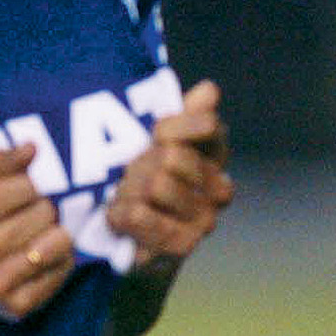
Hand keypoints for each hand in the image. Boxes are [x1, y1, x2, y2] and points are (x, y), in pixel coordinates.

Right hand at [0, 142, 74, 322]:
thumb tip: (33, 150)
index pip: (27, 187)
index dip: (26, 185)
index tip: (16, 193)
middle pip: (45, 213)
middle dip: (41, 208)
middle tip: (27, 214)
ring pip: (60, 241)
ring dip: (53, 232)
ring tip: (36, 233)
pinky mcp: (14, 307)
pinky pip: (62, 270)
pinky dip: (59, 259)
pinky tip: (39, 256)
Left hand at [106, 79, 233, 271]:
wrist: (132, 240)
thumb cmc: (144, 178)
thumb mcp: (157, 142)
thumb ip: (183, 115)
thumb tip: (209, 89)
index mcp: (216, 155)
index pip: (208, 125)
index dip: (172, 126)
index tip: (154, 134)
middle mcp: (219, 188)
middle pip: (175, 156)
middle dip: (141, 162)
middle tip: (128, 172)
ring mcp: (204, 220)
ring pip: (158, 185)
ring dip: (128, 189)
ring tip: (121, 195)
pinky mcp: (182, 245)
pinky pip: (143, 215)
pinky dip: (121, 213)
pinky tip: (116, 214)